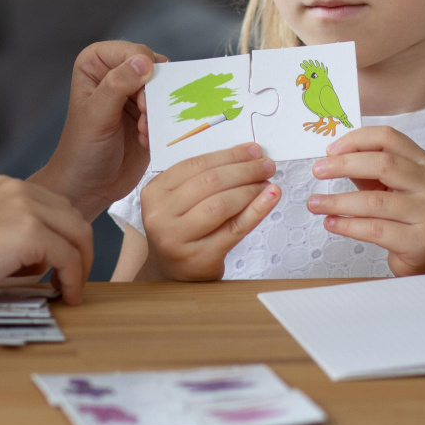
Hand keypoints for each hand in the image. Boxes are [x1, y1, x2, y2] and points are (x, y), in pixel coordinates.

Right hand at [0, 176, 92, 306]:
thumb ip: (16, 232)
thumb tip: (49, 259)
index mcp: (7, 186)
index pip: (56, 207)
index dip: (66, 238)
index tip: (65, 265)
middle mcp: (19, 189)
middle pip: (73, 217)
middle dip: (79, 250)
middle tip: (72, 280)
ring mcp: (26, 208)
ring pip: (78, 234)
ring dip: (80, 265)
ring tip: (70, 290)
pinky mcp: (30, 232)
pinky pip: (68, 257)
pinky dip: (72, 279)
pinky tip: (66, 296)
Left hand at [34, 40, 166, 218]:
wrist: (89, 186)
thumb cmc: (82, 149)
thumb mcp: (97, 115)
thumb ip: (118, 85)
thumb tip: (143, 61)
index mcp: (96, 63)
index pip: (133, 52)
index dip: (144, 70)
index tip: (141, 99)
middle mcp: (116, 73)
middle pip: (154, 69)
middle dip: (154, 94)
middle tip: (144, 115)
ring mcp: (135, 94)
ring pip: (165, 90)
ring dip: (158, 112)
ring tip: (142, 130)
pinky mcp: (149, 114)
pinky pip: (169, 110)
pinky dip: (160, 125)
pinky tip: (144, 140)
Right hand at [139, 144, 279, 281]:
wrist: (173, 273)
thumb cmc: (182, 230)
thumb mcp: (180, 201)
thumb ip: (204, 179)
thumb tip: (247, 156)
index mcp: (154, 192)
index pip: (195, 165)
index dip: (228, 156)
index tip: (253, 150)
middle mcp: (160, 215)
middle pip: (209, 183)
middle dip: (243, 170)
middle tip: (267, 165)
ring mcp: (177, 238)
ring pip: (220, 204)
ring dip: (249, 189)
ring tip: (267, 182)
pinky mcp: (199, 258)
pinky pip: (234, 228)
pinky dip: (257, 210)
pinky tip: (271, 198)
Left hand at [306, 126, 424, 275]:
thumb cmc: (405, 217)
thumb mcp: (390, 187)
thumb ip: (367, 169)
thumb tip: (331, 157)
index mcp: (424, 163)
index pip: (388, 138)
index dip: (356, 140)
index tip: (329, 150)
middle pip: (383, 164)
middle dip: (344, 166)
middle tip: (317, 171)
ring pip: (375, 201)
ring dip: (338, 201)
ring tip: (314, 203)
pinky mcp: (420, 241)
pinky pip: (376, 230)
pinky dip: (348, 225)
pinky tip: (331, 223)